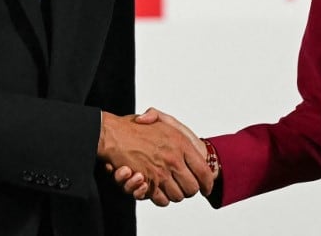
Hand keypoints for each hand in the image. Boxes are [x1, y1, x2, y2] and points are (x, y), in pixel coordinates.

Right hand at [97, 110, 212, 205]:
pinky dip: (161, 198)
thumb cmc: (137, 128)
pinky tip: (160, 190)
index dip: (207, 183)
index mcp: (181, 144)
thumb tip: (189, 142)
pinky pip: (161, 200)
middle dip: (190, 190)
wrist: (113, 134)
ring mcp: (160, 173)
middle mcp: (173, 160)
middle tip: (185, 186)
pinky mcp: (147, 183)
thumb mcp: (162, 120)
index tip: (206, 186)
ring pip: (177, 196)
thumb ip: (176, 126)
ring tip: (171, 186)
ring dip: (175, 194)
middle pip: (192, 188)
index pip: (204, 172)